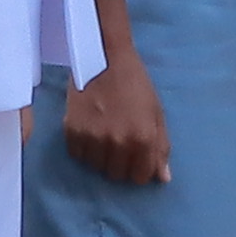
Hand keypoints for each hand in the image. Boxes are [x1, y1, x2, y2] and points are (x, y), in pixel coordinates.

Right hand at [60, 51, 169, 185]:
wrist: (104, 58)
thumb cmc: (135, 84)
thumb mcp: (156, 113)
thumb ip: (161, 147)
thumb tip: (163, 178)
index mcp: (143, 138)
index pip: (140, 177)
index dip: (139, 169)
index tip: (136, 157)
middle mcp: (118, 142)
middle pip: (116, 175)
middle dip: (120, 163)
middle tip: (119, 143)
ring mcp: (93, 138)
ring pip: (96, 166)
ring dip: (101, 156)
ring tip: (103, 135)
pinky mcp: (72, 131)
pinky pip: (77, 155)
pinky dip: (84, 147)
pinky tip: (90, 131)